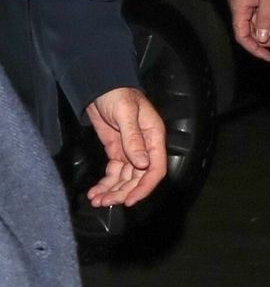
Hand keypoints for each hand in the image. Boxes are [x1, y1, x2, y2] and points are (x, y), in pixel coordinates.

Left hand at [84, 87, 166, 206]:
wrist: (99, 85)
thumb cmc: (117, 93)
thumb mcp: (125, 113)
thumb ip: (133, 138)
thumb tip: (142, 164)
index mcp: (154, 137)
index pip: (156, 169)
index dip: (144, 187)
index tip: (129, 200)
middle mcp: (145, 147)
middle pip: (138, 178)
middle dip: (122, 192)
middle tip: (105, 201)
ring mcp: (130, 150)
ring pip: (125, 178)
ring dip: (112, 191)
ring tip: (96, 200)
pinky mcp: (116, 151)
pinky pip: (114, 172)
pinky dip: (106, 183)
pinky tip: (96, 191)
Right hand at [228, 0, 269, 60]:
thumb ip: (265, 19)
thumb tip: (261, 38)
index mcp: (238, 7)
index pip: (242, 36)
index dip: (254, 48)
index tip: (268, 56)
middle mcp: (238, 5)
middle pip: (251, 30)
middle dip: (269, 36)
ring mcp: (245, 0)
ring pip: (257, 20)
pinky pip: (260, 11)